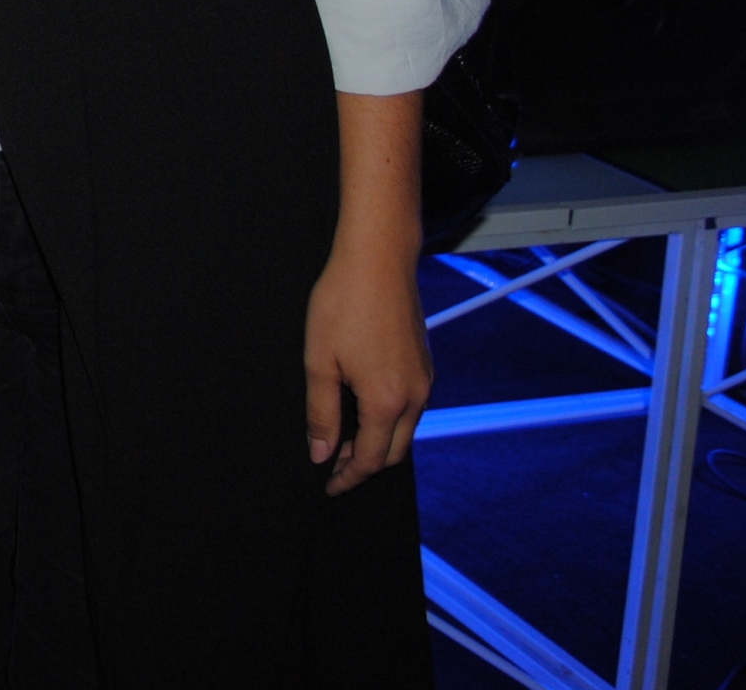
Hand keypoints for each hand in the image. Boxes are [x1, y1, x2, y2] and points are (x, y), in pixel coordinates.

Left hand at [303, 234, 430, 495]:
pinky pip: (411, 407)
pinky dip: (390, 420)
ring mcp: (425, 380)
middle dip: (366, 464)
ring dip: (379, 442)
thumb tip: (322, 454)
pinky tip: (365, 409)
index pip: (371, 459)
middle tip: (334, 466)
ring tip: (345, 439)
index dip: (349, 477)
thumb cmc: (343, 303)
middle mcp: (415, 396)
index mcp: (386, 401)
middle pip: (394, 451)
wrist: (378, 259)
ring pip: (405, 429)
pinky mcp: (425, 363)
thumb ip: (322, 413)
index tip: (329, 486)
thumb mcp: (319, 361)